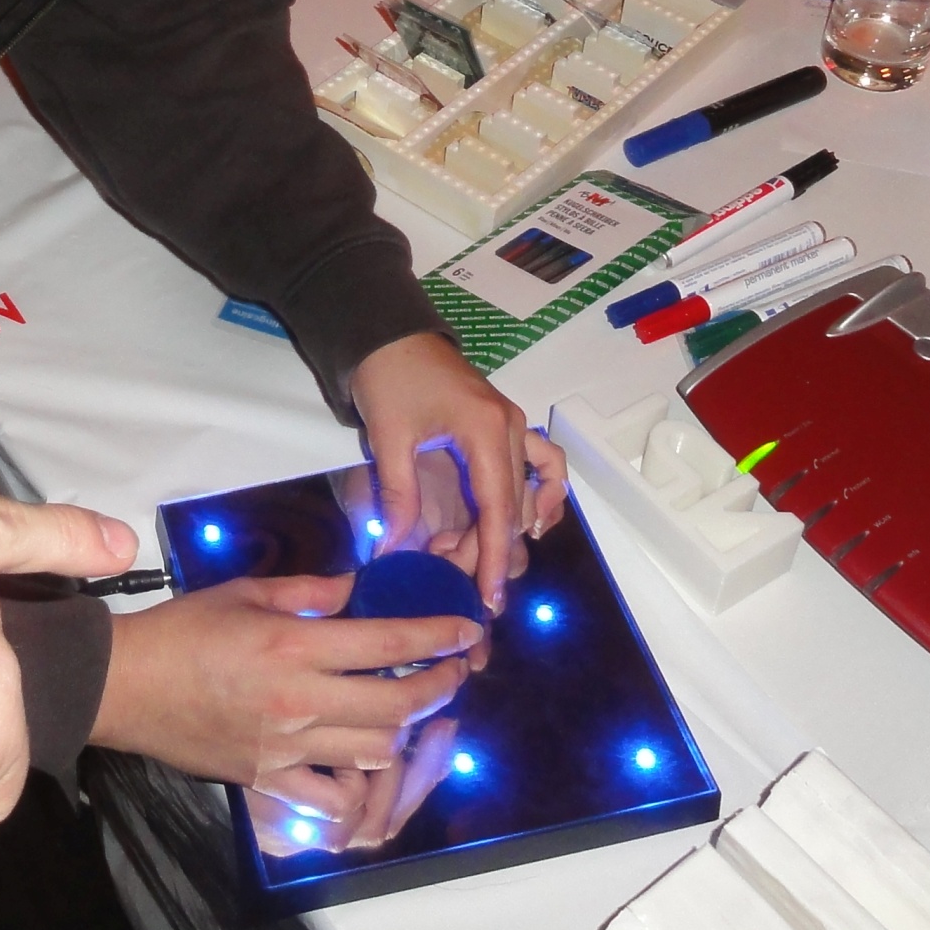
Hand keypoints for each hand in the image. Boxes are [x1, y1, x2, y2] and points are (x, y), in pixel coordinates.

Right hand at [91, 573, 478, 785]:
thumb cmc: (183, 630)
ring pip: (376, 751)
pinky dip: (355, 780)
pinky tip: (358, 759)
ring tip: (404, 709)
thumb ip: (309, 592)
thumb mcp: (246, 592)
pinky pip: (331, 794)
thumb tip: (359, 588)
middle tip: (452, 671)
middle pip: (397, 704)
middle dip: (439, 686)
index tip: (467, 631)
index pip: (389, 643)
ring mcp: (286, 747)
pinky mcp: (268, 779)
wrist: (125, 685)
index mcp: (295, 645)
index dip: (438, 637)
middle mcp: (300, 700)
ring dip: (401, 729)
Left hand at [351, 333, 566, 612]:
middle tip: (455, 575)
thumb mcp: (388, 440)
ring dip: (509, 526)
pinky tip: (530, 521)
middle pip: (514, 504)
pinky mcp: (504, 423)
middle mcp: (509, 427)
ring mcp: (512, 423)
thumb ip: (397, 498)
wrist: (387, 332)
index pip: (499, 507)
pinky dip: (542, 492)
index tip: (491, 597)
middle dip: (490, 548)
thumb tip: (391, 552)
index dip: (495, 556)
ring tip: (481, 554)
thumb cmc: (387, 379)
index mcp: (484, 430)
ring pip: (530, 489)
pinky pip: (540, 462)